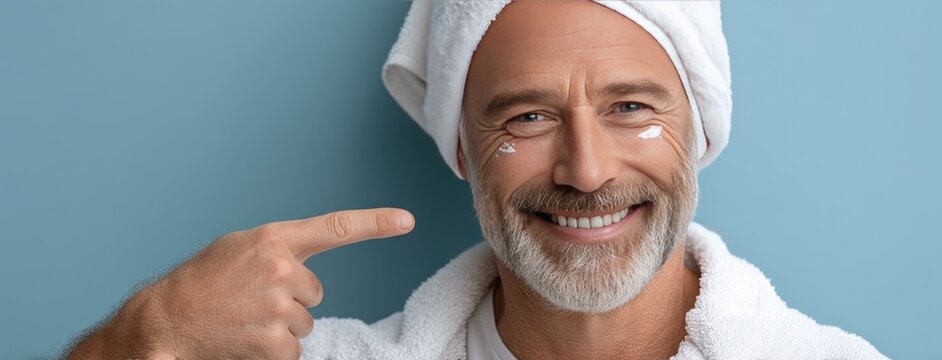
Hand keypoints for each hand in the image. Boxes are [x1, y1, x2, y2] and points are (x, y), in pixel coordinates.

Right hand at [66, 208, 413, 359]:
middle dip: (290, 299)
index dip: (375, 223)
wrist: (165, 321)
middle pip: (314, 291)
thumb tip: (304, 269)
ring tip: (243, 319)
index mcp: (274, 239)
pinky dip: (274, 351)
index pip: (335, 227)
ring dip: (280, 326)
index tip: (407, 221)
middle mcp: (281, 268)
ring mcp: (280, 306)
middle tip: (251, 300)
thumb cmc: (200, 283)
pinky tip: (246, 340)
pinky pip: (294, 349)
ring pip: (304, 322)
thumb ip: (276, 250)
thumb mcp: (238, 249)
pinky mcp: (277, 342)